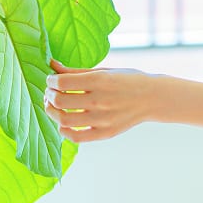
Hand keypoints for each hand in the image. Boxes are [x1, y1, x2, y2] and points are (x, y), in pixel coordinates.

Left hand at [44, 58, 160, 142]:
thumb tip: (51, 65)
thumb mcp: (105, 70)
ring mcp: (103, 119)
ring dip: (52, 112)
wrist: (153, 97)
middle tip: (50, 92)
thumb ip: (76, 71)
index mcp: (101, 80)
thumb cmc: (127, 80)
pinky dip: (64, 130)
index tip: (51, 79)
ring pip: (64, 120)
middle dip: (49, 95)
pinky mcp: (105, 133)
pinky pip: (76, 137)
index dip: (51, 81)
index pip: (62, 83)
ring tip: (53, 106)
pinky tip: (63, 122)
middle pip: (60, 101)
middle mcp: (101, 100)